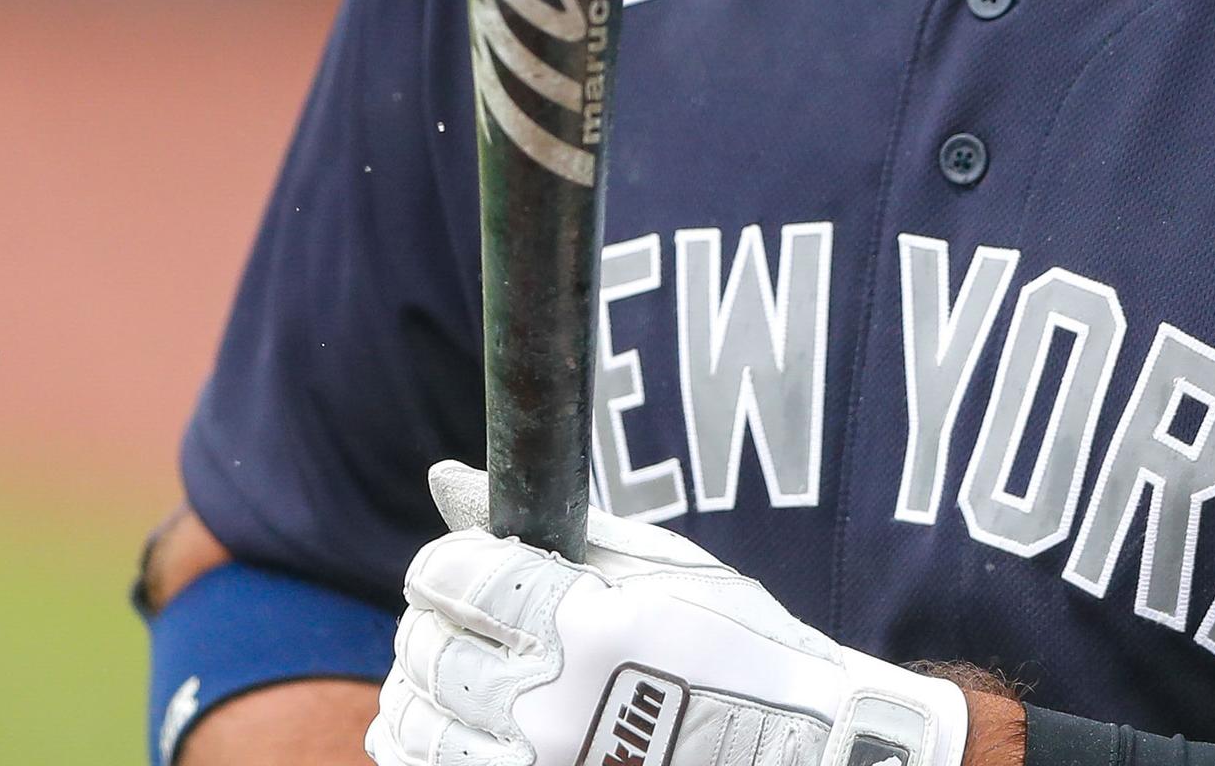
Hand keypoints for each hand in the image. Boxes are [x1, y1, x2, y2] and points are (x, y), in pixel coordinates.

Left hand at [368, 463, 966, 765]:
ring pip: (420, 721)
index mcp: (585, 623)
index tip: (455, 567)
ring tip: (447, 674)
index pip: (457, 576)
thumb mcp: (657, 567)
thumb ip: (554, 526)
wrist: (796, 746)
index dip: (444, 564)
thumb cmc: (737, 647)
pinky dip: (418, 746)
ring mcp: (539, 763)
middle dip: (430, 625)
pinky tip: (439, 728)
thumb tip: (448, 477)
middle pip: (430, 649)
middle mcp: (551, 701)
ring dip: (418, 688)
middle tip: (453, 618)